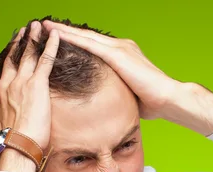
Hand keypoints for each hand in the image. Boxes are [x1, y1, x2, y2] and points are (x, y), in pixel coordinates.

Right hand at [0, 21, 59, 148]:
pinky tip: (55, 36)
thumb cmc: (8, 144)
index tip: (6, 54)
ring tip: (35, 27)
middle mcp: (4, 85)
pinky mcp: (36, 84)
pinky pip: (45, 60)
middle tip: (21, 32)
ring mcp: (19, 83)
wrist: (16, 147)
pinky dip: (50, 46)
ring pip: (26, 55)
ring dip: (32, 39)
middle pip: (11, 59)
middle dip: (17, 43)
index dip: (3, 61)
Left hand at [42, 20, 179, 120]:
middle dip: (65, 31)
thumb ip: (116, 92)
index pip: (94, 46)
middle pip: (86, 36)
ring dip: (63, 30)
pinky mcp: (118, 55)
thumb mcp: (128, 95)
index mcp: (122, 55)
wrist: (168, 100)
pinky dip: (72, 37)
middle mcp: (120, 47)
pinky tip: (57, 33)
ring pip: (85, 36)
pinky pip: (89, 44)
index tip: (58, 40)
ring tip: (44, 25)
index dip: (75, 42)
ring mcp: (119, 48)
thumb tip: (107, 105)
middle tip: (44, 26)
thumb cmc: (153, 103)